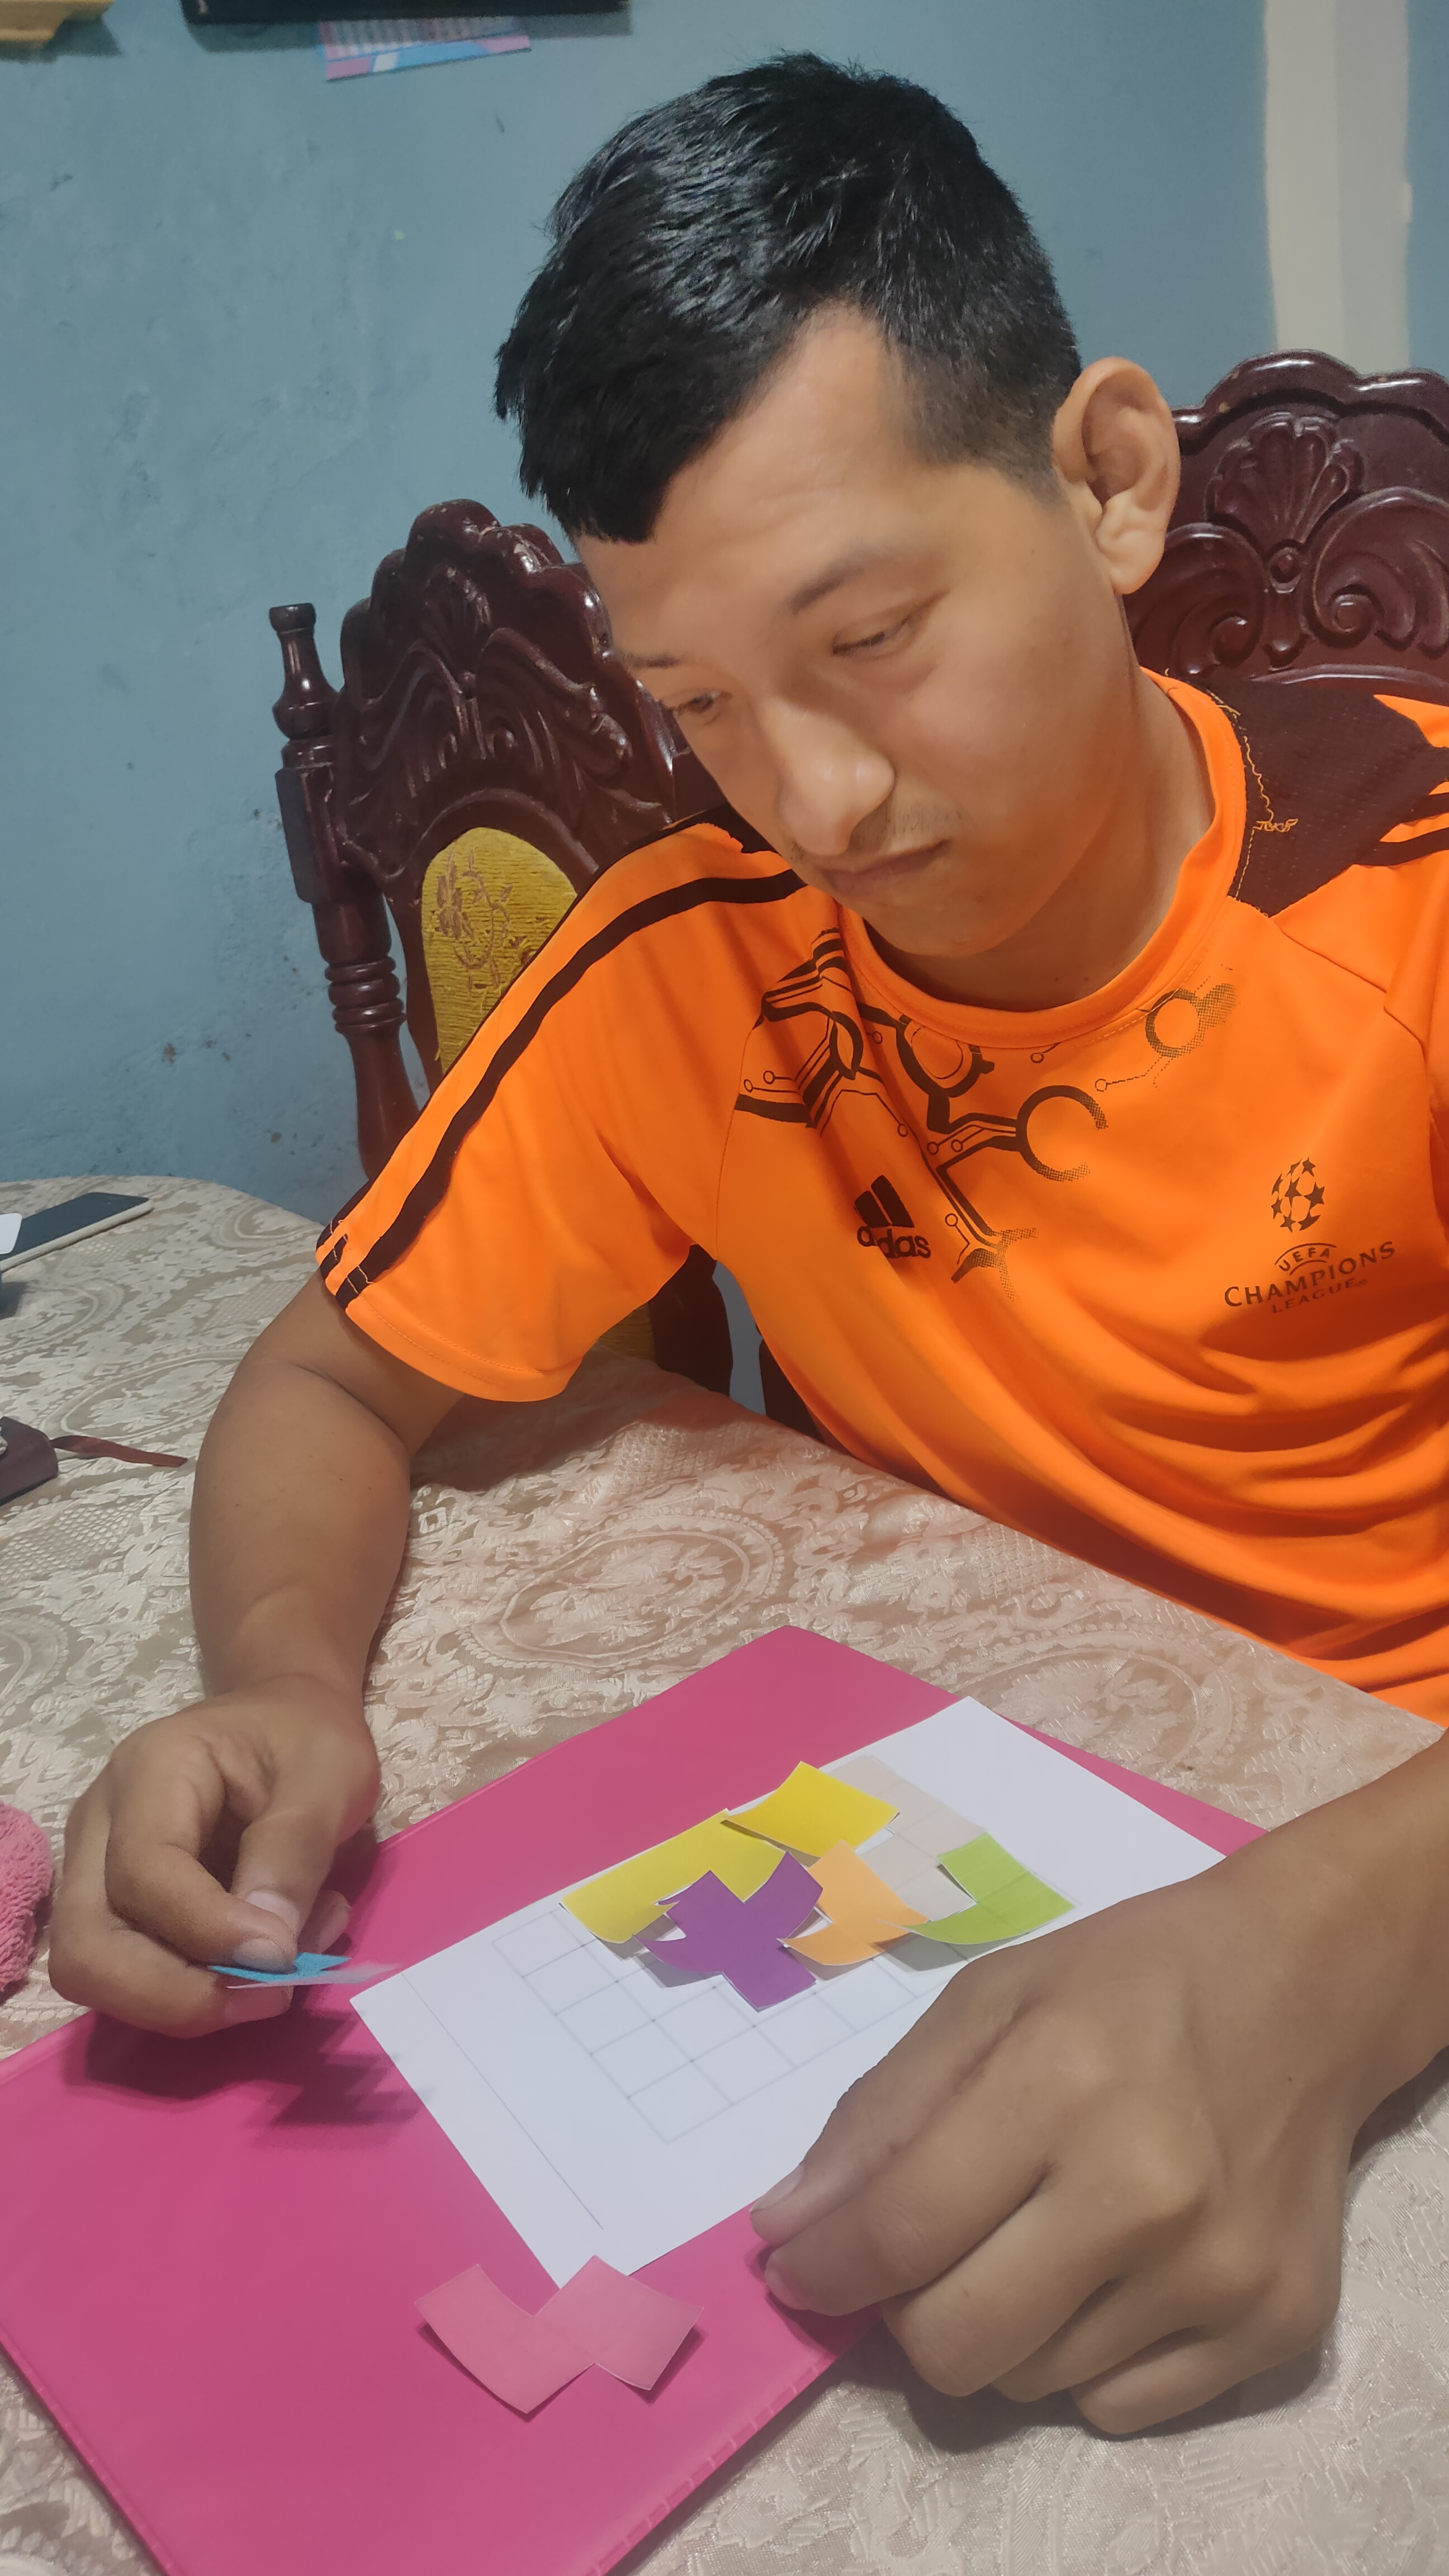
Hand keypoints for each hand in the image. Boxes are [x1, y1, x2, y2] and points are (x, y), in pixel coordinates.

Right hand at [49, 1678, 380, 2036]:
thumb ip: (295, 1850)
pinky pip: (131, 1974)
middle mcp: (99, 1823)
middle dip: (176, 1995)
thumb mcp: (330, 1773)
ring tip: (283, 1967)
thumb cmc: (306, 1738)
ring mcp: (95, 1869)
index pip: (143, 1873)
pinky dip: (198, 1989)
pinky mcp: (115, 1907)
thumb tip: (265, 1950)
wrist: (285, 1722)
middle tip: (271, 1994)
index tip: (284, 1957)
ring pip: (96, 1972)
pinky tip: (268, 1956)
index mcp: (150, 1770)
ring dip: (188, 1998)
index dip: (208, 1931)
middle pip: (88, 1945)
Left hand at [751, 1802, 1446, 2431]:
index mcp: (1064, 2085)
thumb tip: (786, 2231)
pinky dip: (1085, 2356)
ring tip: (1041, 2232)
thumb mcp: (988, 1998)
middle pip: (956, 2344)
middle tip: (928, 2248)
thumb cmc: (1129, 1982)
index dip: (824, 2266)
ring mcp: (1218, 2275)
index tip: (795, 2268)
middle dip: (909, 2309)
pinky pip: (1118, 2407)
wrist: (1306, 1991)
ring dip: (1002, 2324)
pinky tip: (1112, 2267)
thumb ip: (881, 2116)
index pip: (901, 2233)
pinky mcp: (1275, 2329)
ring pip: (1030, 2382)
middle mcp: (1146, 2194)